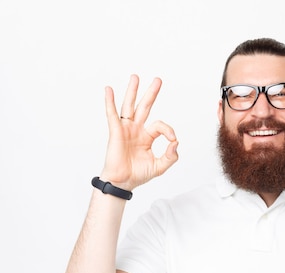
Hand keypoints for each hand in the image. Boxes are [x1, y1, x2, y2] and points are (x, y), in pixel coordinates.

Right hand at [100, 74, 178, 189]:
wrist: (123, 182)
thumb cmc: (138, 175)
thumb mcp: (160, 166)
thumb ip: (171, 156)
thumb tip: (176, 142)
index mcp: (147, 136)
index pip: (160, 125)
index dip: (169, 131)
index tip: (173, 141)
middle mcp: (136, 129)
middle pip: (144, 107)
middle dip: (151, 93)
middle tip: (158, 80)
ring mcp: (126, 129)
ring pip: (129, 106)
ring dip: (132, 91)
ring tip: (135, 77)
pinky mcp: (116, 131)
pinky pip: (112, 114)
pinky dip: (110, 102)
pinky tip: (108, 89)